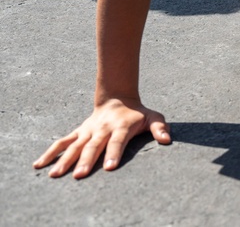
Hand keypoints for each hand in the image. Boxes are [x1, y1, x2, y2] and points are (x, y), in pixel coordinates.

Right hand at [33, 98, 170, 178]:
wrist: (117, 99)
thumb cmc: (138, 114)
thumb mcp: (153, 117)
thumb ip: (160, 128)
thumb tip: (167, 139)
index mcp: (121, 126)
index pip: (117, 141)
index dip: (114, 153)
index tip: (110, 167)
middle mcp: (102, 129)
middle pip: (94, 146)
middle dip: (87, 161)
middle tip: (80, 175)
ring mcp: (88, 131)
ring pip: (74, 145)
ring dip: (64, 159)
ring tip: (55, 174)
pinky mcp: (78, 132)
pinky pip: (62, 142)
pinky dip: (50, 152)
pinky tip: (39, 165)